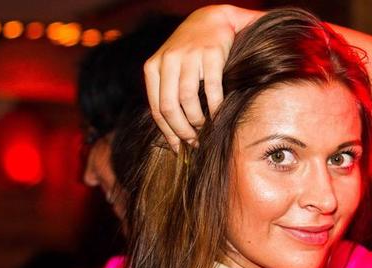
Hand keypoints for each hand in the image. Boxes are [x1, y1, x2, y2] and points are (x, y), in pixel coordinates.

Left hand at [143, 4, 256, 150]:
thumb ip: (166, 92)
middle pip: (169, 108)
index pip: (156, 108)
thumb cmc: (190, 50)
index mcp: (153, 66)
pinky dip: (215, 108)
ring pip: (187, 100)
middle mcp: (167, 60)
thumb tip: (170, 132)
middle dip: (182, 131)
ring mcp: (189, 56)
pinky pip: (211, 89)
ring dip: (197, 121)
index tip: (178, 146)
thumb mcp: (169, 67)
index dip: (167, 132)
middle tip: (194, 141)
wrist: (211, 18)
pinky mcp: (211, 54)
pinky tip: (218, 116)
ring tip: (205, 129)